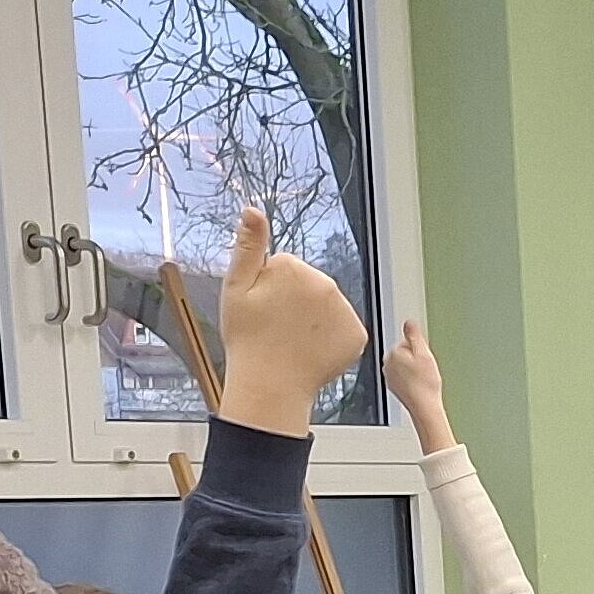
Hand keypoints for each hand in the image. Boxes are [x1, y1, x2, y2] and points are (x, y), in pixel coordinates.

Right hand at [212, 207, 368, 436]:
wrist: (269, 384)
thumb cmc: (247, 338)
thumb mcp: (236, 287)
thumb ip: (248, 246)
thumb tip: (253, 209)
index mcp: (294, 268)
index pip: (286, 268)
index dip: (271, 287)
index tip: (263, 307)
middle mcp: (326, 283)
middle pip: (310, 285)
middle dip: (295, 301)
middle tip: (277, 326)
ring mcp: (345, 310)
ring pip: (328, 307)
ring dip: (314, 319)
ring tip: (293, 339)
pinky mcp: (357, 335)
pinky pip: (343, 329)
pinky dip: (331, 338)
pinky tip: (312, 349)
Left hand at [382, 319, 450, 450]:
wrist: (424, 406)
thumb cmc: (425, 383)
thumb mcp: (423, 353)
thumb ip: (414, 335)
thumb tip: (408, 322)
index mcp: (393, 353)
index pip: (407, 343)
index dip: (419, 350)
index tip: (425, 360)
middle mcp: (387, 363)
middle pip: (404, 353)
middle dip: (414, 359)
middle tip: (424, 369)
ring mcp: (389, 376)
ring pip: (403, 366)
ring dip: (412, 370)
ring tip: (422, 378)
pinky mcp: (393, 386)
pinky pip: (402, 378)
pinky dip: (410, 380)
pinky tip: (418, 385)